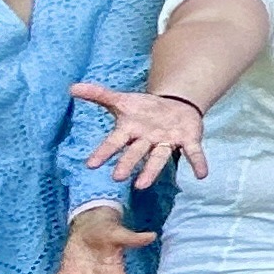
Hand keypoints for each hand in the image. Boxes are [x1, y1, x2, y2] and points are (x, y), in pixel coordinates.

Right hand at [76, 81, 209, 187]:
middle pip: (135, 153)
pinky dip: (197, 163)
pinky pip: (192, 153)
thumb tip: (72, 87)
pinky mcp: (187, 141)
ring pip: (159, 158)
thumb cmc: (143, 108)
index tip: (90, 165)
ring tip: (143, 185)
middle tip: (118, 177)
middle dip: (127, 164)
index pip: (114, 142)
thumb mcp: (121, 99)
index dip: (103, 153)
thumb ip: (98, 95)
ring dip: (152, 171)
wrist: (174, 105)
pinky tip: (201, 174)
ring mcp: (166, 142)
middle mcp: (146, 141)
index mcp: (130, 131)